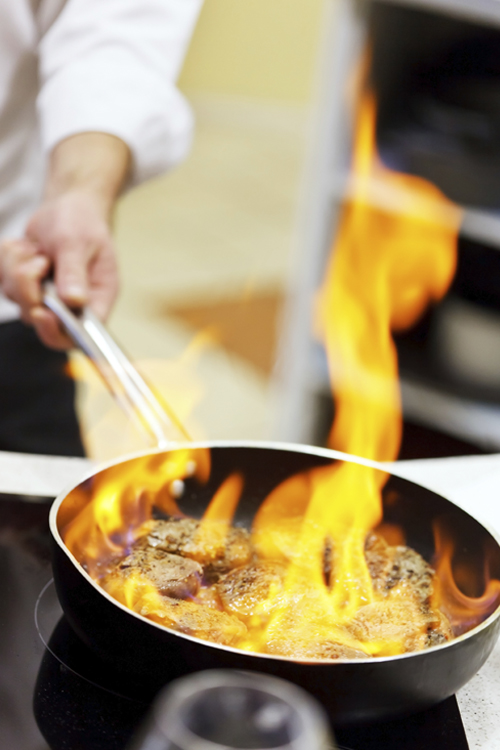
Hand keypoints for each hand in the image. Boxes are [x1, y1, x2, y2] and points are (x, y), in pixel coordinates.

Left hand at [0, 190, 118, 348]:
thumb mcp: (78, 242)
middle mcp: (71, 305)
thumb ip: (74, 271)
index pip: (77, 335)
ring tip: (35, 248)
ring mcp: (45, 298)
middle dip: (28, 287)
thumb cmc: (82, 223)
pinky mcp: (24, 287)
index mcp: (96, 300)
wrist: (67, 208)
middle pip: (38, 317)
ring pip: (15, 297)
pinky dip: (6, 260)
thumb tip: (74, 301)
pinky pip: (2, 281)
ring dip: (17, 267)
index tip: (39, 311)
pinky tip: (24, 247)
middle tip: (39, 260)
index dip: (55, 331)